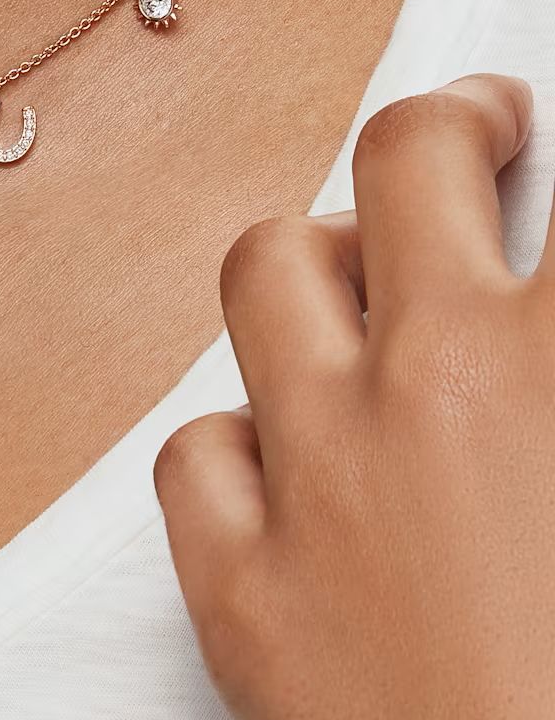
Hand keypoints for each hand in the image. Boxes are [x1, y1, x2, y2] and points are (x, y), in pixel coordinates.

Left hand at [156, 73, 554, 719]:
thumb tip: (543, 321)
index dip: (546, 137)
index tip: (544, 125)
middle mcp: (438, 387)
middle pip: (407, 163)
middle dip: (456, 128)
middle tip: (486, 131)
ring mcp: (321, 482)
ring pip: (267, 271)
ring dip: (323, 258)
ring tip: (365, 276)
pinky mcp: (241, 595)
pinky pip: (198, 451)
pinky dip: (245, 441)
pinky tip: (288, 463)